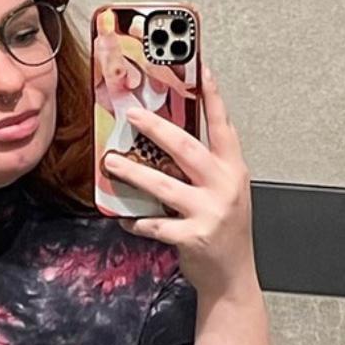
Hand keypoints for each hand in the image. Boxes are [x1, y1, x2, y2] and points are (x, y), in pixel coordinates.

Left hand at [104, 64, 256, 300]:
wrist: (233, 277)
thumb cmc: (225, 232)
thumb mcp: (225, 193)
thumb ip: (205, 169)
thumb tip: (168, 144)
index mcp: (232, 170)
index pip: (222, 126)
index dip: (212, 96)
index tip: (200, 68)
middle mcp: (223, 186)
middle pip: (186, 148)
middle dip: (157, 128)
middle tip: (132, 115)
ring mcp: (209, 212)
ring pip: (164, 185)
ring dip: (133, 173)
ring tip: (111, 163)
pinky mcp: (192, 237)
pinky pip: (155, 225)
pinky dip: (135, 221)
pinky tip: (123, 217)